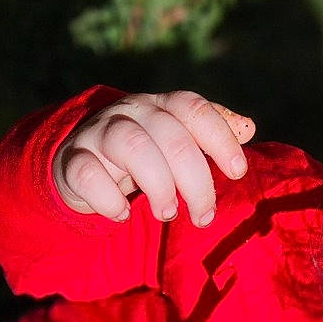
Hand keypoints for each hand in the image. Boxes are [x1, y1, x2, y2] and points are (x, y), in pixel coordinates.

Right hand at [54, 90, 255, 226]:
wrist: (79, 162)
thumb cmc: (140, 154)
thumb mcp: (175, 140)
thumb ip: (208, 134)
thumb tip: (248, 129)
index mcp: (161, 105)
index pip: (194, 108)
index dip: (219, 138)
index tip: (238, 172)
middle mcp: (131, 111)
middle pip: (170, 136)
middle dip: (195, 181)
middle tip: (204, 216)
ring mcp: (98, 133)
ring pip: (132, 146)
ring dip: (158, 186)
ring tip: (167, 213)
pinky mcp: (74, 161)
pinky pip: (90, 175)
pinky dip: (110, 200)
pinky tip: (122, 215)